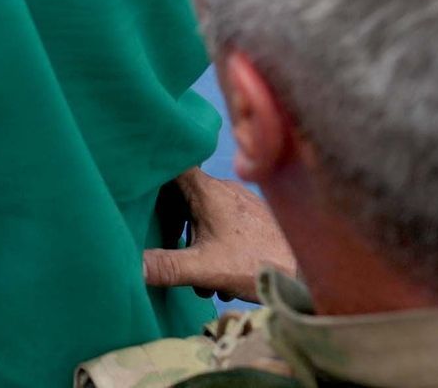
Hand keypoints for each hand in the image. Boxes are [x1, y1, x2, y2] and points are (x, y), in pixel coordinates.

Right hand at [142, 169, 294, 302]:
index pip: (171, 163)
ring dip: (194, 240)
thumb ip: (166, 267)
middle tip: (163, 244)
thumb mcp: (205, 269)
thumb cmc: (258, 264)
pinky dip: (214, 244)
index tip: (135, 176)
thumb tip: (129, 266)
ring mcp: (241, 202)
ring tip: (199, 273)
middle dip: (170, 220)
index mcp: (207, 191)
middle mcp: (224, 189)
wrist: (308, 274)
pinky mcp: (254, 218)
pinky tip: (222, 273)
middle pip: (182, 192)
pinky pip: (222, 221)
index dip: (152, 166)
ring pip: (203, 212)